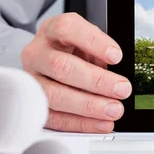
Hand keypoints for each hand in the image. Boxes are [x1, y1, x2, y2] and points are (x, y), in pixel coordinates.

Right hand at [21, 13, 130, 132]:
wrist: (49, 58)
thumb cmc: (73, 49)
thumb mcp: (89, 41)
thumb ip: (102, 53)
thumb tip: (120, 78)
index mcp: (52, 30)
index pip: (67, 29)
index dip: (93, 42)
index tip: (116, 56)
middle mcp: (37, 53)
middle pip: (61, 66)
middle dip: (96, 81)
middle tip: (122, 89)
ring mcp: (31, 79)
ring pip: (54, 95)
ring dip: (88, 106)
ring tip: (114, 110)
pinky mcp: (32, 104)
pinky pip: (53, 117)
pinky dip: (80, 123)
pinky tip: (101, 123)